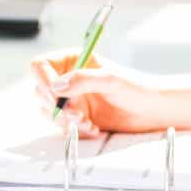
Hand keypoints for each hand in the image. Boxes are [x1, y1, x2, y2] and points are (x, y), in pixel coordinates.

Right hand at [28, 49, 167, 136]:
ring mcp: (70, 99)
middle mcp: (67, 78)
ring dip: (65, 120)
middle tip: (76, 114)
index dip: (43, 80)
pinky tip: (93, 128)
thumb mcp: (110, 79)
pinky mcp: (75, 117)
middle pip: (40, 91)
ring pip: (48, 111)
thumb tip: (56, 87)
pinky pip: (62, 126)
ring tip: (87, 122)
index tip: (55, 95)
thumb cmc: (135, 88)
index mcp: (72, 60)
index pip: (40, 66)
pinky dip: (74, 130)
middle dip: (56, 106)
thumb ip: (83, 80)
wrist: (150, 111)